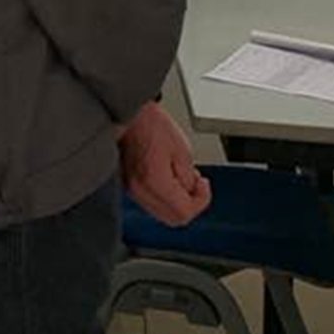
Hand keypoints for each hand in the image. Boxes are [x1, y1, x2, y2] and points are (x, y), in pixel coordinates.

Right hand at [120, 102, 211, 226]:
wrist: (129, 115)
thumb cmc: (152, 125)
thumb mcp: (182, 150)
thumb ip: (189, 178)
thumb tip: (191, 191)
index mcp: (154, 182)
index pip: (185, 213)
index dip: (201, 201)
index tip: (204, 184)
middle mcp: (139, 190)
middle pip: (173, 218)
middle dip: (190, 204)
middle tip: (196, 185)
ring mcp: (132, 189)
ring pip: (163, 213)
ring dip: (177, 201)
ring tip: (182, 177)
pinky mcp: (129, 185)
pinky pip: (152, 202)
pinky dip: (165, 196)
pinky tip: (169, 178)